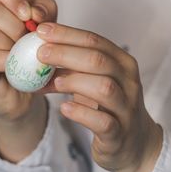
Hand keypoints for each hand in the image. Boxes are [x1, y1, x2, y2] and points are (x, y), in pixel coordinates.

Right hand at [0, 0, 57, 160]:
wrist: (25, 94)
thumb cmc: (31, 57)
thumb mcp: (45, 29)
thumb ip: (45, 11)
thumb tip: (36, 14)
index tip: (29, 15)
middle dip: (17, 26)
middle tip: (27, 42)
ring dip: (12, 44)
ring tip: (21, 55)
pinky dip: (10, 62)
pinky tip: (18, 67)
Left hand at [36, 23, 162, 171]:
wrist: (133, 141)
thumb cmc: (109, 105)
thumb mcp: (93, 80)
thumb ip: (71, 68)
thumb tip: (37, 55)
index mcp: (122, 62)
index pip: (94, 40)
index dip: (67, 34)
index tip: (41, 30)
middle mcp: (129, 81)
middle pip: (98, 60)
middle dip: (66, 54)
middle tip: (40, 53)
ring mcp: (126, 107)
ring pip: (104, 87)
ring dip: (74, 81)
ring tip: (53, 82)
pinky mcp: (119, 132)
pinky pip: (102, 121)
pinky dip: (81, 112)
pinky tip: (64, 108)